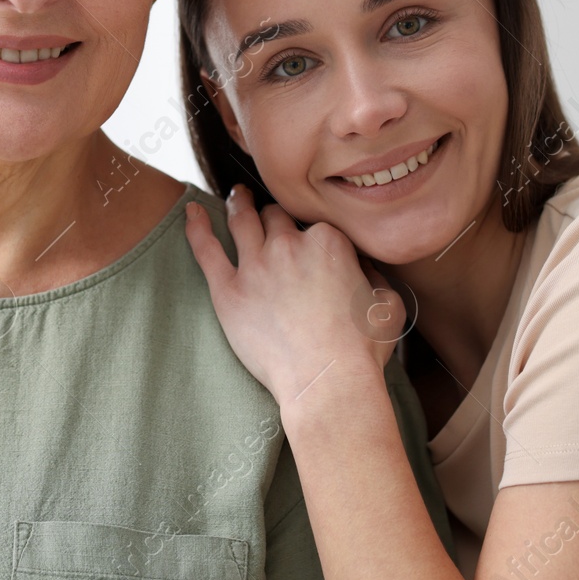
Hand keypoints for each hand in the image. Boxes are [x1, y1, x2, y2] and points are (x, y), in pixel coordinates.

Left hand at [183, 184, 403, 408]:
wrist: (327, 382)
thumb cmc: (361, 350)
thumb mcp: (388, 303)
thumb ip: (375, 275)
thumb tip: (362, 267)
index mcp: (328, 241)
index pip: (315, 225)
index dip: (313, 236)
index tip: (311, 245)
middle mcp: (288, 245)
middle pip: (276, 218)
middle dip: (274, 216)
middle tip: (268, 214)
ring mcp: (255, 266)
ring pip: (242, 221)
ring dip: (238, 203)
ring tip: (235, 196)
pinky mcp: (229, 292)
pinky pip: (206, 249)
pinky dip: (197, 226)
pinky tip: (191, 210)